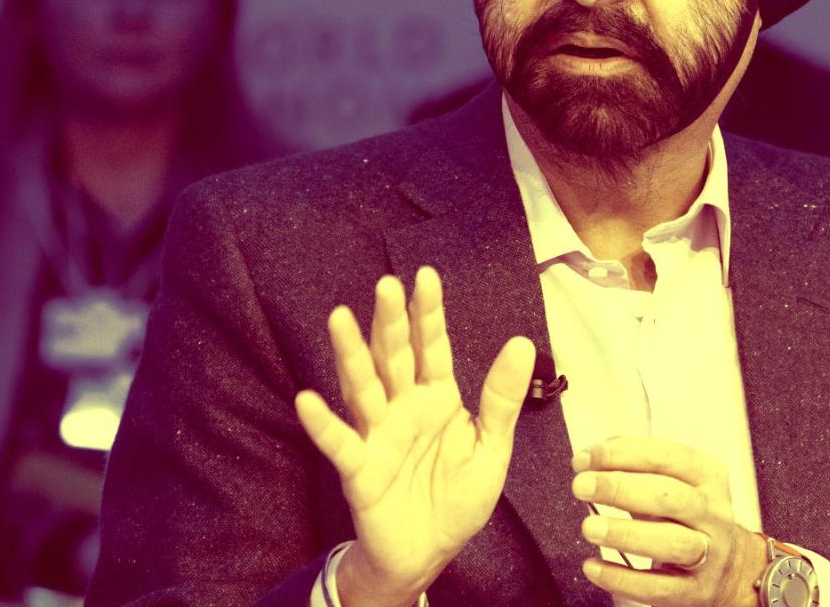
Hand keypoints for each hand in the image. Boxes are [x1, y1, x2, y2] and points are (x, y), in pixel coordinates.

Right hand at [294, 267, 534, 605]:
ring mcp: (377, 434)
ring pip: (363, 387)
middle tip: (385, 285)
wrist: (430, 552)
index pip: (432, 347)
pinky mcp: (359, 469)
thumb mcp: (491, 448)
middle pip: (394, 357)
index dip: (428, 313)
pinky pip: (340, 443)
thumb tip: (522, 342)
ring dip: (351, 355)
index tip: (425, 276)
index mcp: (436, 398)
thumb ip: (501, 398)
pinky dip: (323, 424)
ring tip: (339, 318)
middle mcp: (402, 407)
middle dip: (390, 322)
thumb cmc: (457, 497)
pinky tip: (307, 400)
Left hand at [572, 436, 768, 606]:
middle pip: (668, 497)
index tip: (585, 460)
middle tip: (583, 486)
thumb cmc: (689, 517)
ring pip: (670, 542)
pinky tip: (595, 567)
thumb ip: (637, 464)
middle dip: (620, 488)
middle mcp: (712, 512)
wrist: (732, 568)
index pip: (664, 456)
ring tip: (590, 527)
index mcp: (707, 475)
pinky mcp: (695, 590)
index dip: (620, 455)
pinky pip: (658, 587)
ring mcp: (708, 553)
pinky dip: (622, 578)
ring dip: (625, 534)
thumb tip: (593, 457)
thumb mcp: (675, 481)